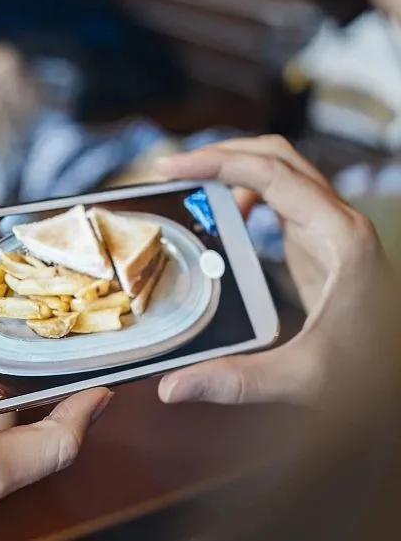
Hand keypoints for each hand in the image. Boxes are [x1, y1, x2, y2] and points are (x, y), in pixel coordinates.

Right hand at [155, 135, 391, 405]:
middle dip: (222, 155)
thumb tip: (172, 387)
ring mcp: (332, 230)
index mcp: (338, 238)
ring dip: (235, 170)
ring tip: (191, 190)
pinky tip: (224, 221)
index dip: (216, 163)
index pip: (271, 173)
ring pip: (282, 172)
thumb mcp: (304, 379)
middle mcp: (338, 223)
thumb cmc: (371, 375)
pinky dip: (248, 195)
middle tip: (174, 172)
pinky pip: (282, 199)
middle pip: (277, 157)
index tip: (171, 169)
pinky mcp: (322, 245)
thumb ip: (237, 380)